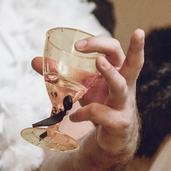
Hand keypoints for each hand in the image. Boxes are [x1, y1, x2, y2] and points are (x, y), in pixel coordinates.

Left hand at [57, 30, 145, 155]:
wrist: (112, 137)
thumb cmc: (100, 102)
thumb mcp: (82, 86)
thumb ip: (60, 73)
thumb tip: (34, 60)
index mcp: (117, 71)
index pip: (114, 49)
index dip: (98, 43)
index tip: (77, 45)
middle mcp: (127, 84)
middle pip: (135, 63)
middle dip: (136, 48)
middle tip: (134, 33)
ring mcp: (125, 104)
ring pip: (121, 86)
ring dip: (111, 73)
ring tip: (99, 62)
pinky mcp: (120, 122)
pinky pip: (102, 113)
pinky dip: (85, 113)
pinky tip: (74, 116)